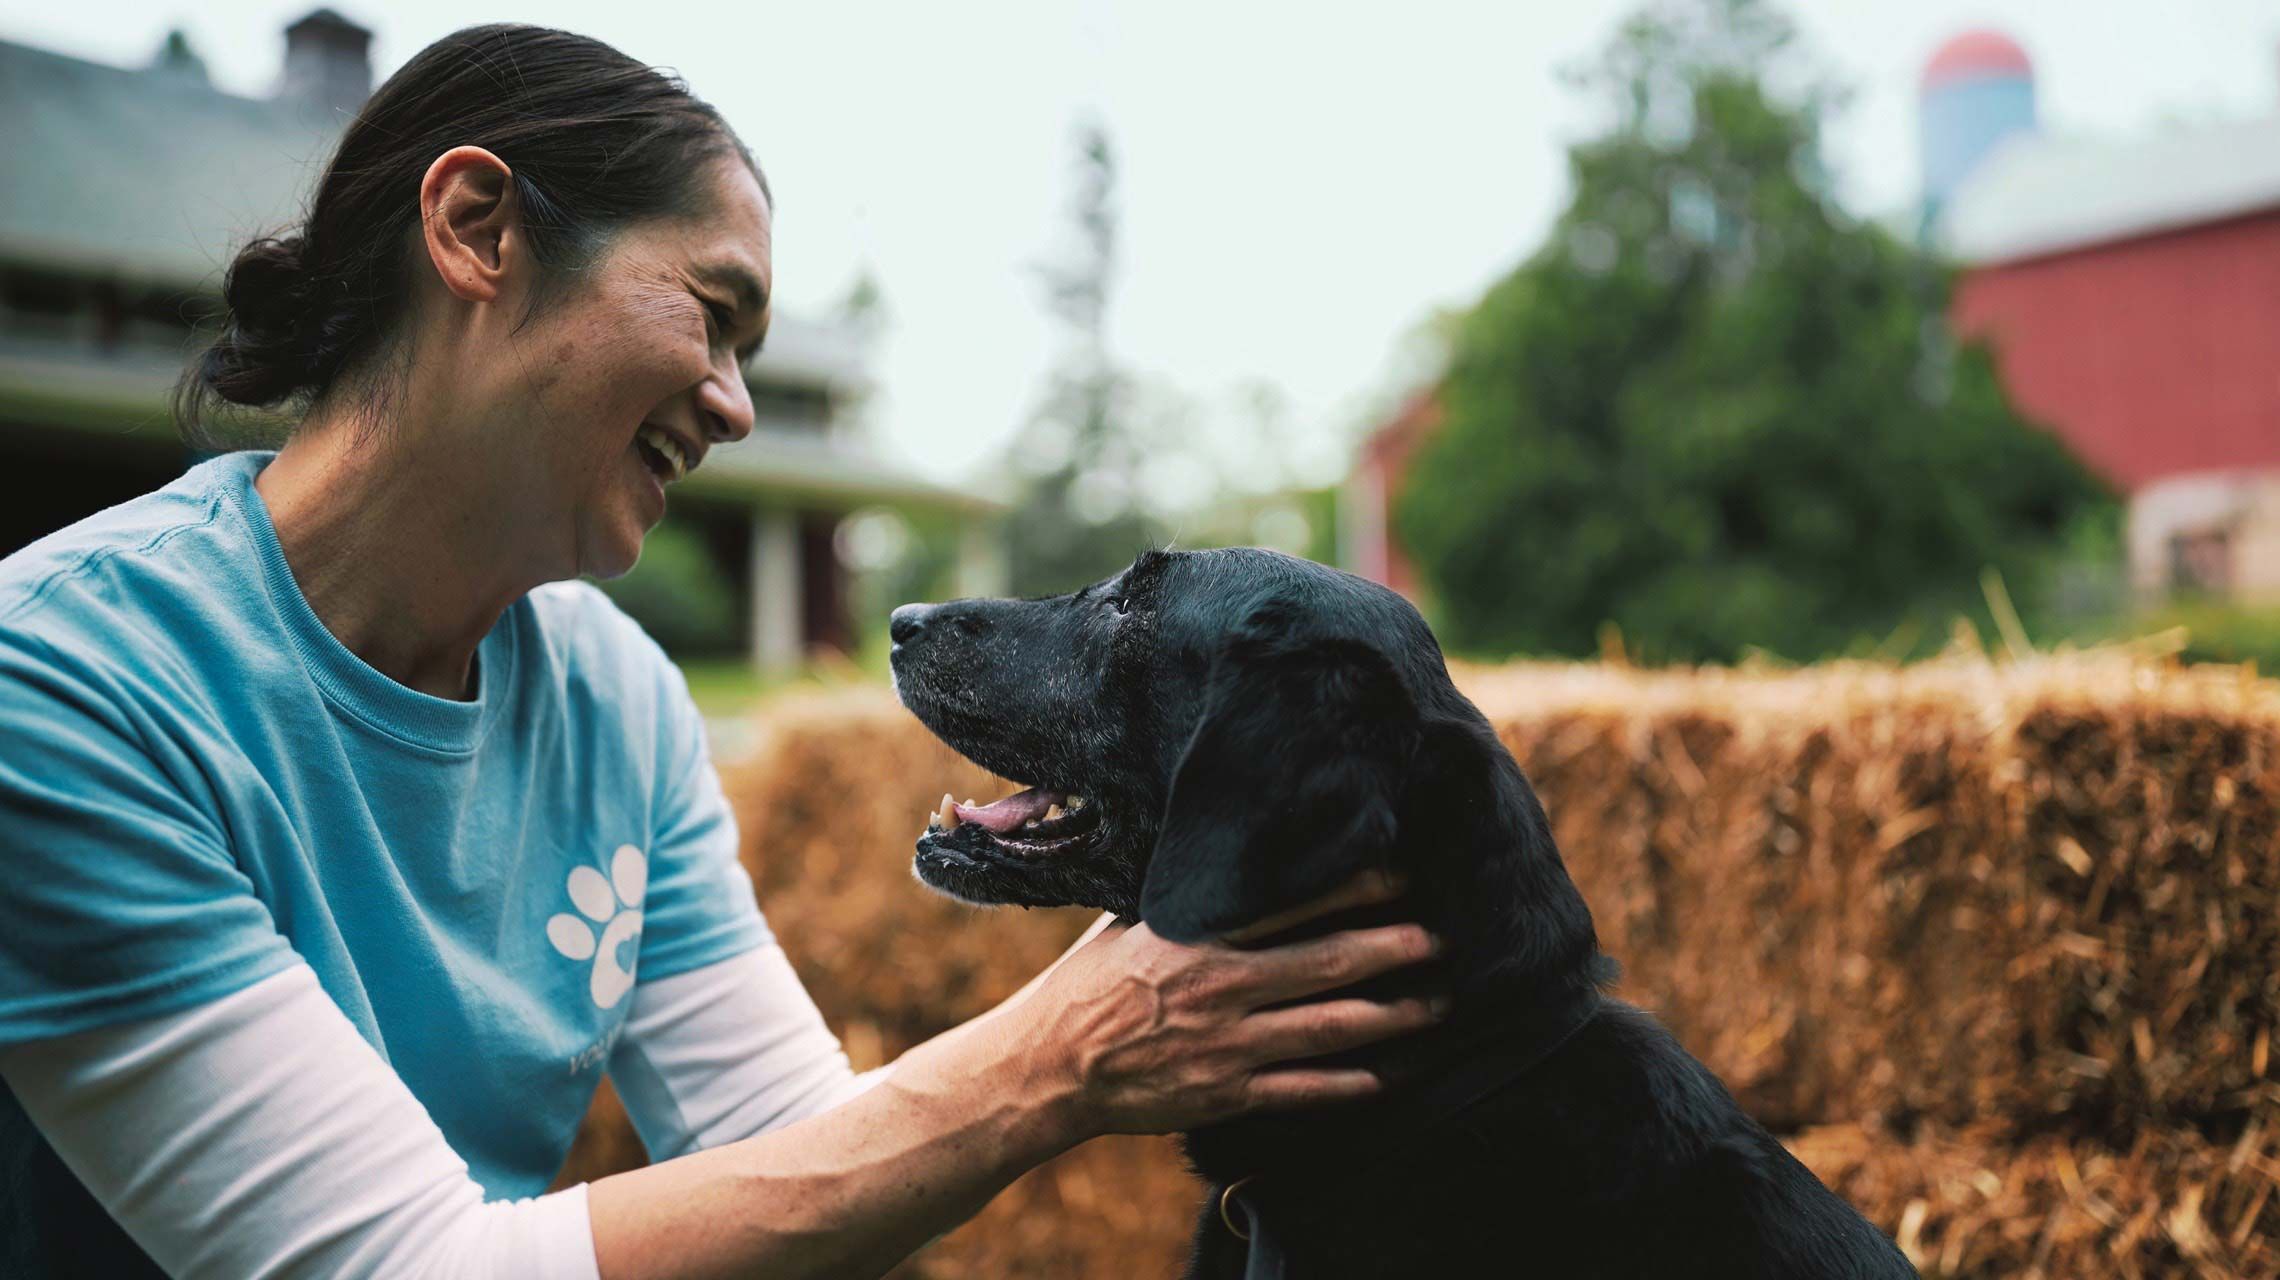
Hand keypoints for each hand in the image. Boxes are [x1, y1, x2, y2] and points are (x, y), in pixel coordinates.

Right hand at [1008, 871, 1443, 1136]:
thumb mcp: (1125, 918)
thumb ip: (1180, 893)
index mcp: (1196, 933)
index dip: (1352, 886)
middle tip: (1444, 938)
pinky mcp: (1225, 1094)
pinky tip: (1388, 1075)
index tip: (1400, 873)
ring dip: (1392, 1017)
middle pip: (1327, 963)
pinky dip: (1350, 1084)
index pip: (1290, 900)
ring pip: (1328, 1029)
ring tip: (1438, 1005)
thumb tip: (1221, 845)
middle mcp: (1219, 986)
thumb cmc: (1087, 983)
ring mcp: (1226, 1044)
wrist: (1048, 1067)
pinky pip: (1302, 1090)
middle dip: (1394, 949)